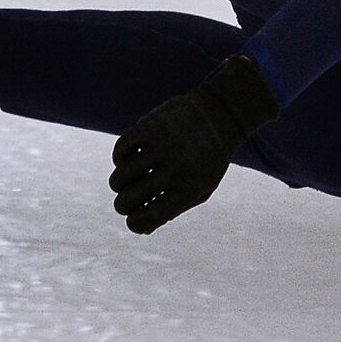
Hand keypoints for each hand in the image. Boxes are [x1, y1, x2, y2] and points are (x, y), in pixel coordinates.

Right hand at [109, 55, 279, 234]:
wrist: (222, 113)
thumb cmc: (209, 159)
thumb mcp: (202, 188)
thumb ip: (173, 209)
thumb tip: (141, 228)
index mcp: (189, 190)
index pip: (147, 218)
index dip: (133, 223)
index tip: (132, 219)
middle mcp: (175, 170)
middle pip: (127, 200)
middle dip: (121, 205)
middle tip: (124, 201)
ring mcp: (162, 147)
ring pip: (120, 177)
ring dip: (118, 182)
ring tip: (123, 180)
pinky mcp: (150, 128)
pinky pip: (120, 150)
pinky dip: (119, 157)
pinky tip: (126, 159)